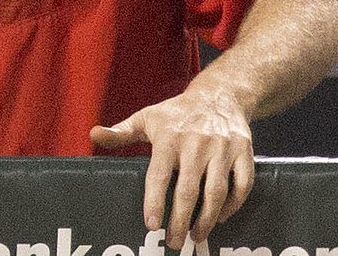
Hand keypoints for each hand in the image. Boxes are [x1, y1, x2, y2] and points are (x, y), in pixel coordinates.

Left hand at [90, 89, 253, 247]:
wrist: (218, 96)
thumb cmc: (176, 113)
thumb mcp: (146, 118)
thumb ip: (121, 132)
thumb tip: (94, 135)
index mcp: (169, 137)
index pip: (159, 173)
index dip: (155, 200)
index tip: (151, 224)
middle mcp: (195, 143)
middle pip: (188, 189)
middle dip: (180, 220)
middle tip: (172, 242)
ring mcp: (222, 148)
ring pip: (216, 191)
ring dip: (206, 219)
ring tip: (195, 236)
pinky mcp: (243, 151)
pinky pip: (242, 185)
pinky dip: (233, 205)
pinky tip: (220, 217)